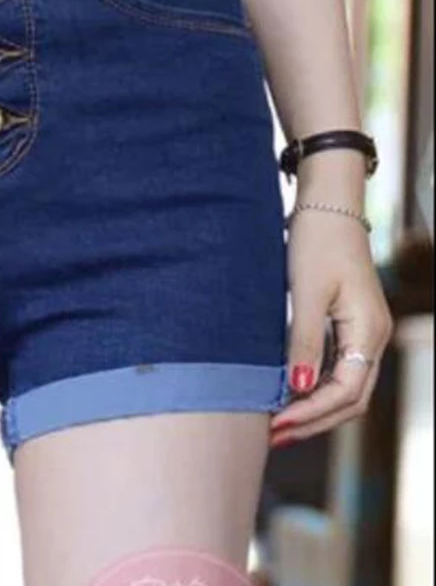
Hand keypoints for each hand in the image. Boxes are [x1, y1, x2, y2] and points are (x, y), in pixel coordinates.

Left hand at [268, 205, 393, 446]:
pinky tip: (287, 393)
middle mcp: (372, 338)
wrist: (328, 207)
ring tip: (275, 423)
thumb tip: (298, 388)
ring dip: (312, 408)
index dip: (311, 414)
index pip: (346, 392)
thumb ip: (303, 341)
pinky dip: (314, 387)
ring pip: (345, 388)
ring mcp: (363, 333)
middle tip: (271, 435)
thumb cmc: (318, 243)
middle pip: (349, 399)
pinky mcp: (349, 325)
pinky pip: (338, 369)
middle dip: (312, 421)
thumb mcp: (306, 292)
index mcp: (368, 332)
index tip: (275, 424)